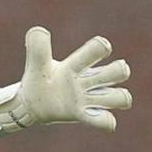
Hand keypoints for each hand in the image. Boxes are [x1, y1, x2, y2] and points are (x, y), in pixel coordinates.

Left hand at [0, 27, 132, 141]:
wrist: (31, 104)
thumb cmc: (39, 80)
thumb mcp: (36, 64)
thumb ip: (38, 48)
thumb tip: (37, 30)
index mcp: (78, 64)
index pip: (98, 49)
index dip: (101, 47)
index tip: (98, 49)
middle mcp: (89, 80)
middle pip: (120, 71)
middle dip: (117, 71)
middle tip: (97, 78)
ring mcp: (88, 99)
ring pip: (120, 97)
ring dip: (115, 97)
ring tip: (96, 100)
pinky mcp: (83, 115)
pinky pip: (105, 120)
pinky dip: (106, 121)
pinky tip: (95, 118)